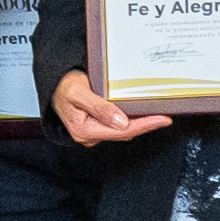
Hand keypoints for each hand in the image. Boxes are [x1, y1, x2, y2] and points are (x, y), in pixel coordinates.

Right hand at [48, 73, 169, 146]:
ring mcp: (94, 132)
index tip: (161, 120)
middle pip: (125, 132)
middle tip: (165, 117)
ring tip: (158, 115)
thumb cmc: (63, 86)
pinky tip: (141, 114)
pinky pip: (118, 126)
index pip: (121, 131)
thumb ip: (99, 108)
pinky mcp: (97, 127)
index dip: (144, 126)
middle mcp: (89, 135)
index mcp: (84, 130)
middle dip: (146, 125)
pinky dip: (131, 120)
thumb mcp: (78, 93)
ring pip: (122, 130)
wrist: (54, 85)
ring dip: (140, 123)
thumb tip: (120, 122)